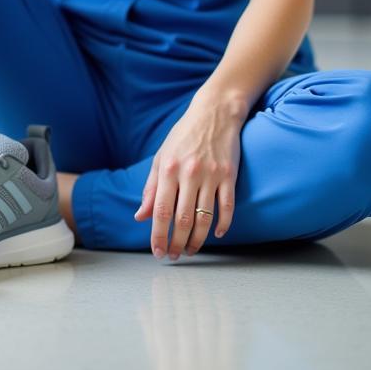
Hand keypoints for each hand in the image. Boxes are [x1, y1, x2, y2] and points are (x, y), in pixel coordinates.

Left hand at [133, 91, 245, 259]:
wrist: (214, 113)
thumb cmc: (183, 136)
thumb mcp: (161, 157)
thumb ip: (151, 188)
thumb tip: (141, 216)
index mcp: (169, 169)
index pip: (161, 211)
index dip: (159, 235)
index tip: (158, 252)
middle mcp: (189, 173)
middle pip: (182, 219)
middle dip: (177, 243)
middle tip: (174, 256)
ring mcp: (211, 175)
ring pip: (205, 217)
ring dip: (198, 240)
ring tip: (191, 251)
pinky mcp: (229, 175)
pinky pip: (227, 206)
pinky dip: (223, 225)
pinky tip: (217, 235)